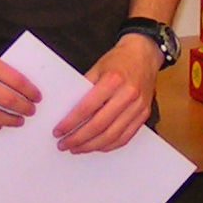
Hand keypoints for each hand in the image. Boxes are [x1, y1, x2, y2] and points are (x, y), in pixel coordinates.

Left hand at [56, 35, 161, 153]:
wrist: (144, 54)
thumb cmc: (119, 59)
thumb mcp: (97, 67)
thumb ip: (85, 89)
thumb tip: (68, 112)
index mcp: (113, 80)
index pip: (87, 108)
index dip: (71, 123)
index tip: (58, 131)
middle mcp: (128, 94)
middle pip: (100, 125)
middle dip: (79, 139)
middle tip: (64, 144)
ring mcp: (138, 106)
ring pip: (113, 135)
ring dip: (92, 146)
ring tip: (77, 148)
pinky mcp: (144, 114)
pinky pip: (126, 136)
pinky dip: (110, 145)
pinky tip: (97, 147)